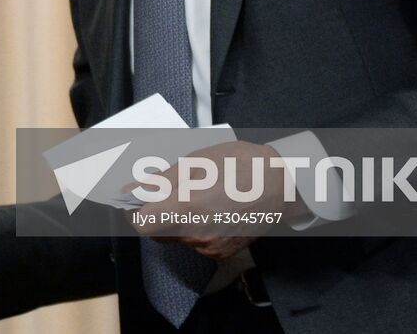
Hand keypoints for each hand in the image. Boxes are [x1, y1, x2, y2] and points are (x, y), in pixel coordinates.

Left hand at [135, 140, 301, 261]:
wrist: (282, 185)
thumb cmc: (241, 166)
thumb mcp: (195, 162)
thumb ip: (161, 181)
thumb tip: (134, 190)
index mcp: (185, 208)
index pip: (142, 224)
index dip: (135, 212)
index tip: (138, 201)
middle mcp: (195, 234)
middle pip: (159, 232)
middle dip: (158, 214)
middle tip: (170, 193)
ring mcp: (209, 247)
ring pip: (178, 237)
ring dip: (179, 220)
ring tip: (198, 197)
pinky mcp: (222, 253)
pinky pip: (197, 244)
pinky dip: (197, 229)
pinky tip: (212, 210)